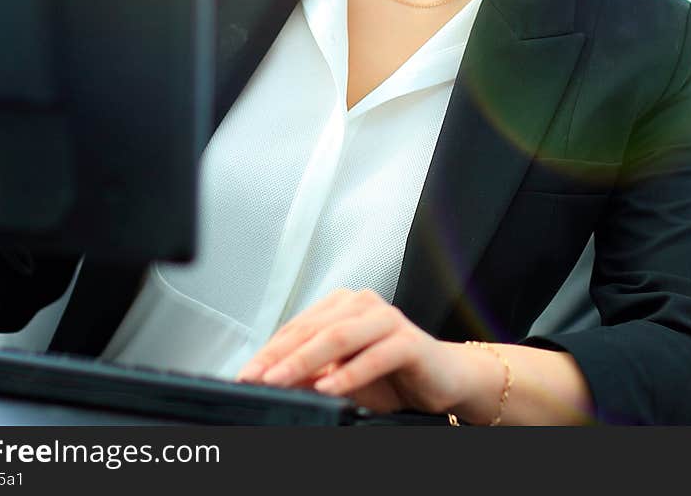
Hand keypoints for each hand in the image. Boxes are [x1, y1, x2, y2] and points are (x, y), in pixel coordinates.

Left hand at [235, 289, 472, 414]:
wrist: (443, 378)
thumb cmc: (391, 374)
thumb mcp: (341, 376)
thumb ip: (310, 374)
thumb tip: (272, 379)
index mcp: (341, 305)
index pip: (297, 326)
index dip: (269, 350)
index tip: (247, 373)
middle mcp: (362, 303)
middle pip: (313, 329)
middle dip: (280, 356)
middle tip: (256, 377)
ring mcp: (386, 318)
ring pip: (339, 337)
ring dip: (306, 361)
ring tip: (281, 380)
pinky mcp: (408, 340)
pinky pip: (375, 355)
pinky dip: (350, 373)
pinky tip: (330, 387)